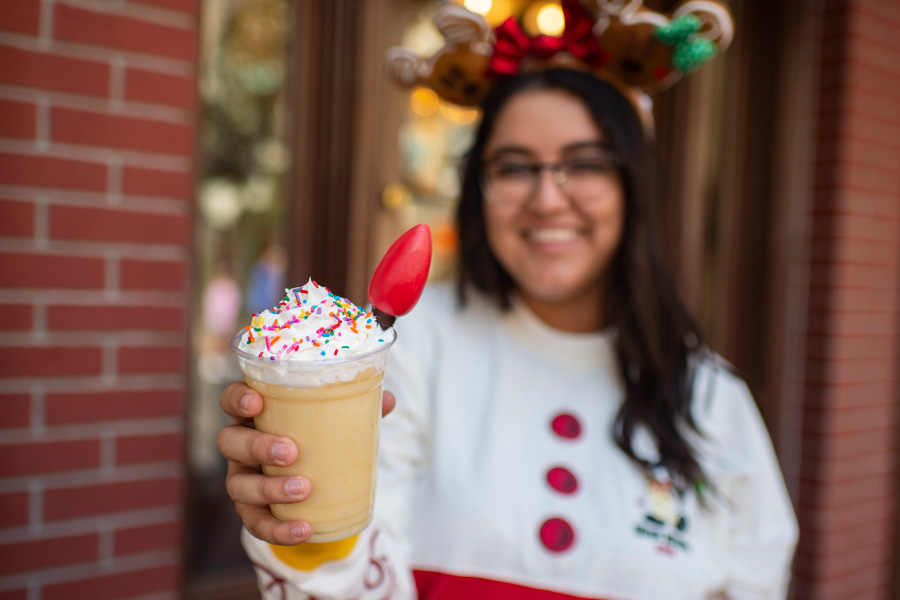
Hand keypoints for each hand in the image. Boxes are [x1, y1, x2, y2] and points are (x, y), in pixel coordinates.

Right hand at [217, 382, 395, 544]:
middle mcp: (241, 445)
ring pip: (237, 485)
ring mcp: (242, 478)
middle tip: (291, 451)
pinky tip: (303, 529)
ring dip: (268, 488)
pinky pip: (256, 524)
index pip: (232, 400)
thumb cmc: (319, 437)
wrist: (317, 482)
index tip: (256, 402)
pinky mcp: (252, 511)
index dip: (237, 399)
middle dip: (257, 446)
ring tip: (303, 488)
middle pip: (230, 442)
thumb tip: (388, 399)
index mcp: (257, 415)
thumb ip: (358, 408)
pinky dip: (278, 529)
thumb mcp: (336, 420)